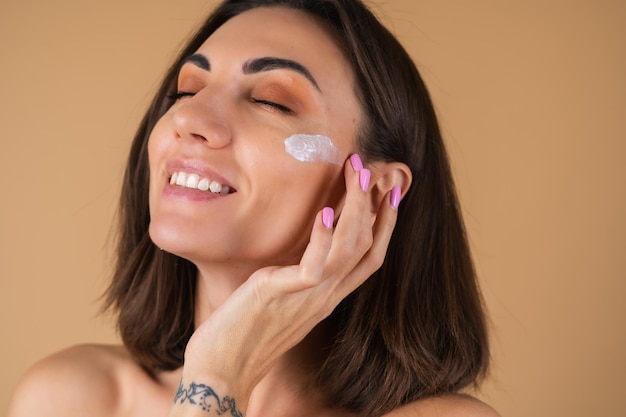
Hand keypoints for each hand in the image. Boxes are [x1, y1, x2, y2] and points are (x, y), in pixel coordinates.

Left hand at [174, 155, 400, 414]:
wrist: (222, 371)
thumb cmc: (244, 332)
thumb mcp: (280, 299)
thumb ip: (296, 277)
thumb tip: (300, 252)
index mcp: (327, 296)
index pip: (370, 257)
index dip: (385, 225)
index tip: (389, 193)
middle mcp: (325, 296)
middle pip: (366, 247)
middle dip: (373, 204)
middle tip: (372, 169)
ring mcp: (308, 297)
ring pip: (348, 249)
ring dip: (356, 208)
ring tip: (356, 173)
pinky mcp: (282, 296)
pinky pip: (314, 266)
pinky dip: (322, 237)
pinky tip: (325, 210)